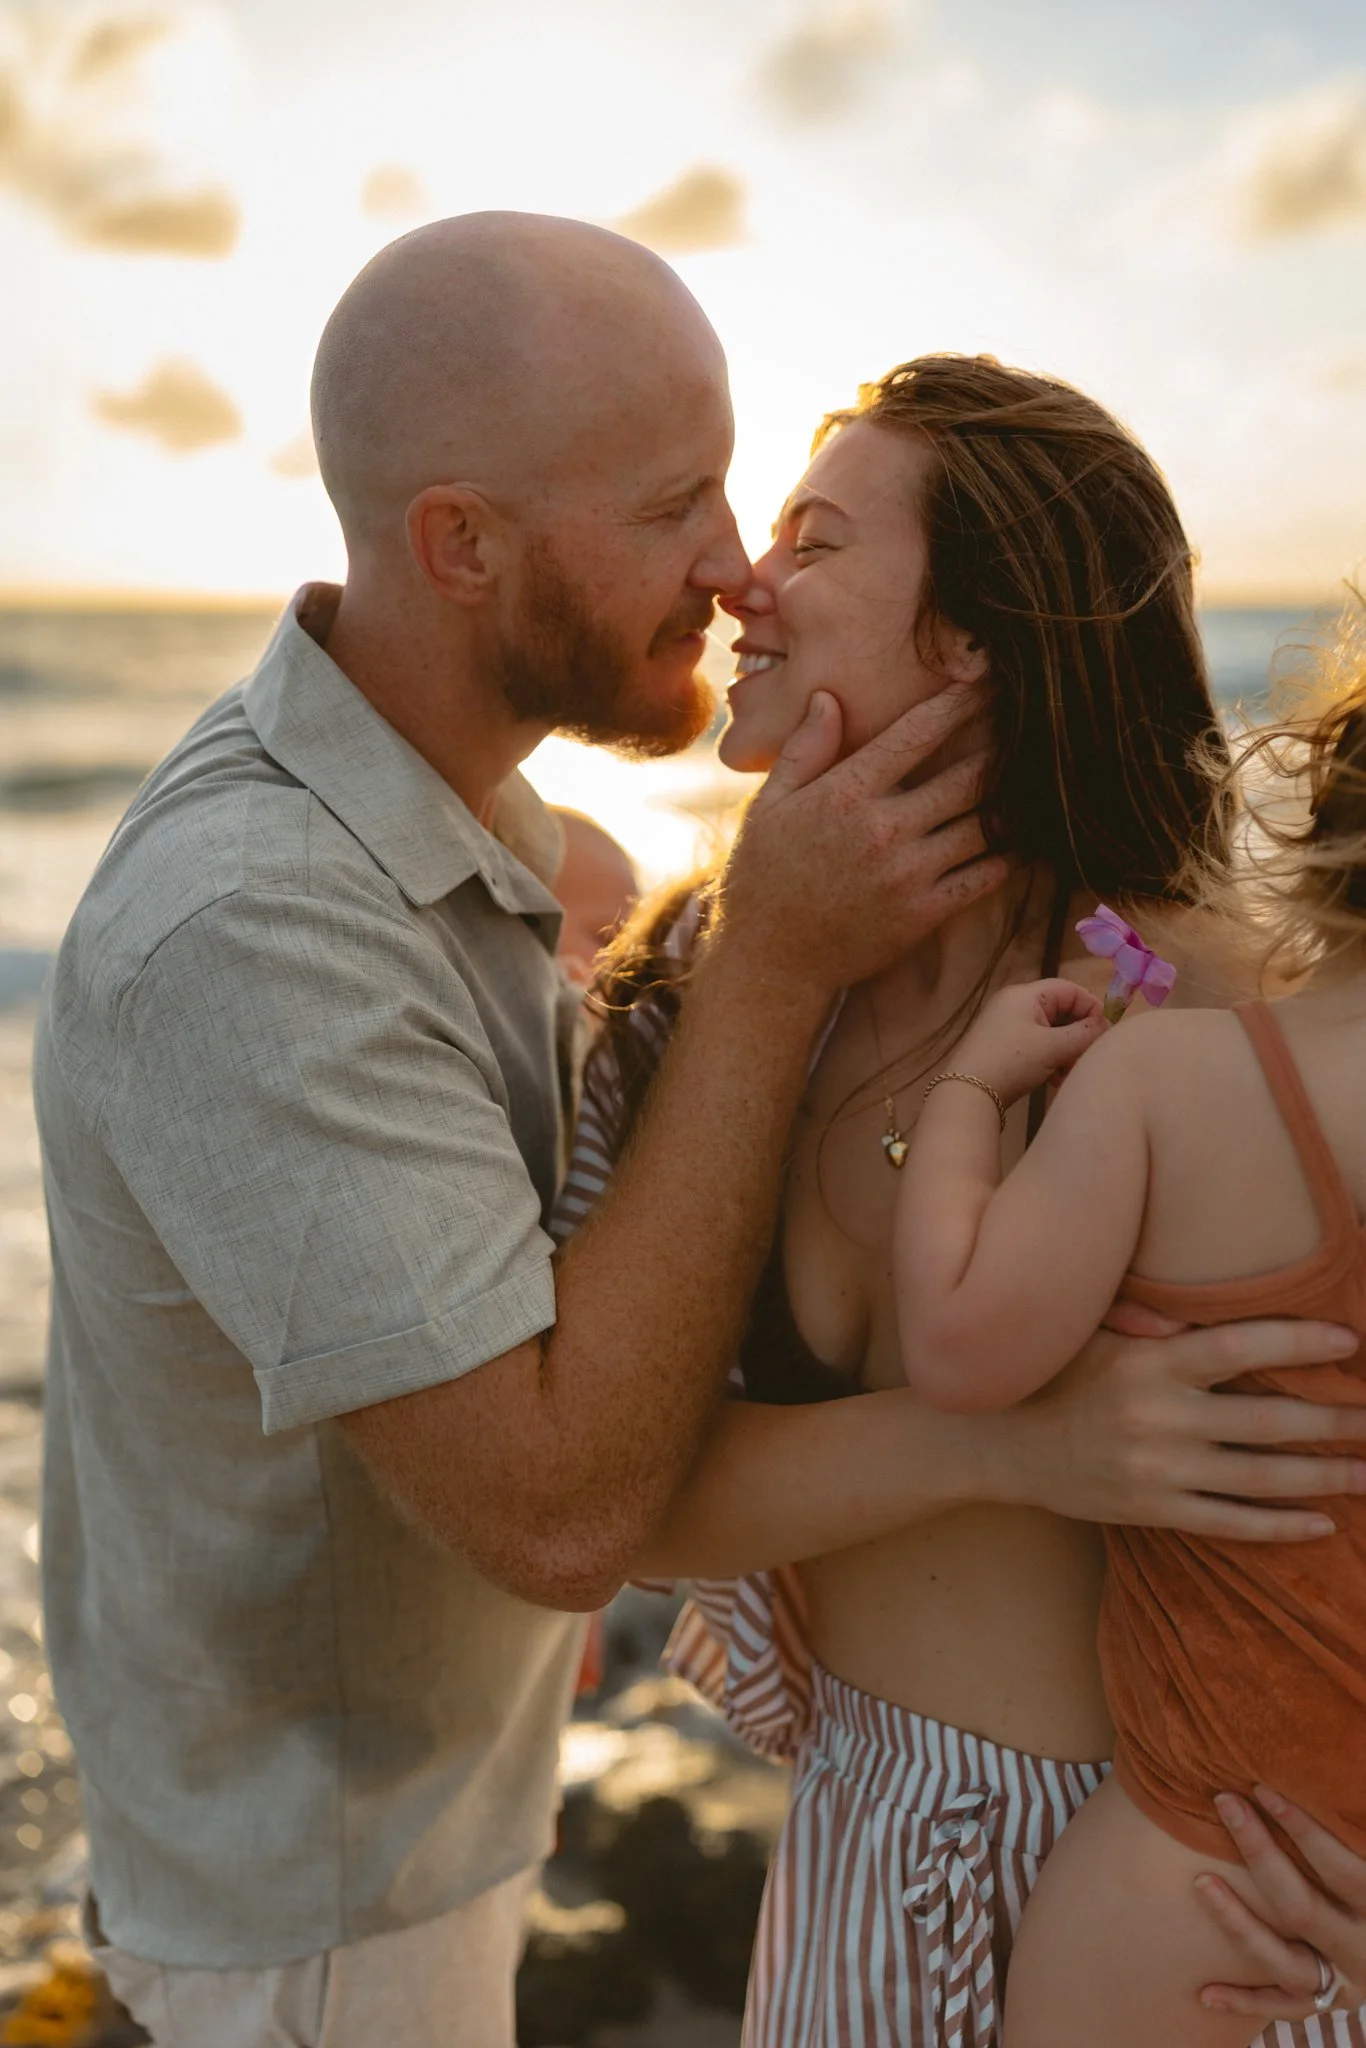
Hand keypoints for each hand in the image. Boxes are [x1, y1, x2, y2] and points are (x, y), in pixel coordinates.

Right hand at [715, 684, 1007, 1000]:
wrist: (770, 959)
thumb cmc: (764, 875)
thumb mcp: (769, 805)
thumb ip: (804, 750)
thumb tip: (829, 697)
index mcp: (847, 794)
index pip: (917, 734)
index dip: (960, 703)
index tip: (987, 682)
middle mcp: (884, 829)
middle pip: (968, 777)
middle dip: (1001, 749)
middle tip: (1024, 731)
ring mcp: (908, 874)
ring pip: (984, 826)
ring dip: (1009, 804)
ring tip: (1030, 783)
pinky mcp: (923, 914)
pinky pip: (983, 878)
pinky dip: (1005, 858)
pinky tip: (1012, 843)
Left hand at [953, 978, 1105, 1105]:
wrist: (967, 1093)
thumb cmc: (1012, 1062)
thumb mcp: (1054, 1047)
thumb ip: (1085, 1034)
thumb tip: (1107, 1027)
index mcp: (1025, 994)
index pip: (1070, 989)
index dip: (1092, 1008)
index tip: (1105, 1035)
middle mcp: (1014, 1004)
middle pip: (1061, 1011)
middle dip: (1079, 1035)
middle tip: (1088, 1058)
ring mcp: (1007, 1025)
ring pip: (1051, 1031)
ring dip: (1066, 1051)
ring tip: (1071, 1074)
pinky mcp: (1003, 1046)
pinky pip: (1037, 1045)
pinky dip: (1051, 1059)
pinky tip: (1055, 1080)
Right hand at [999, 1320, 1365, 1540]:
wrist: (997, 1444)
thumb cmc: (1052, 1374)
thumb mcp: (1088, 1331)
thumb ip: (1144, 1318)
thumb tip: (1192, 1318)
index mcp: (1149, 1362)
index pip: (1239, 1346)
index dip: (1299, 1340)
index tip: (1351, 1340)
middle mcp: (1159, 1415)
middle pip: (1268, 1419)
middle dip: (1336, 1420)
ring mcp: (1158, 1469)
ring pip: (1260, 1477)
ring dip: (1325, 1476)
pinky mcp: (1151, 1510)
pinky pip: (1228, 1523)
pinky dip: (1279, 1527)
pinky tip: (1322, 1523)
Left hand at [1195, 1790, 1365, 2020]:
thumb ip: (1356, 1827)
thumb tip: (1330, 1773)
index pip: (1341, 1868)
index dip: (1302, 1828)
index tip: (1262, 1788)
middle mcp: (1361, 1950)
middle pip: (1301, 1908)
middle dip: (1260, 1852)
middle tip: (1225, 1803)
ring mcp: (1343, 1983)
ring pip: (1285, 1964)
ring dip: (1239, 1924)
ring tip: (1200, 1883)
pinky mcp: (1326, 2003)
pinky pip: (1281, 2008)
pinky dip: (1244, 2003)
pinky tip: (1204, 1993)